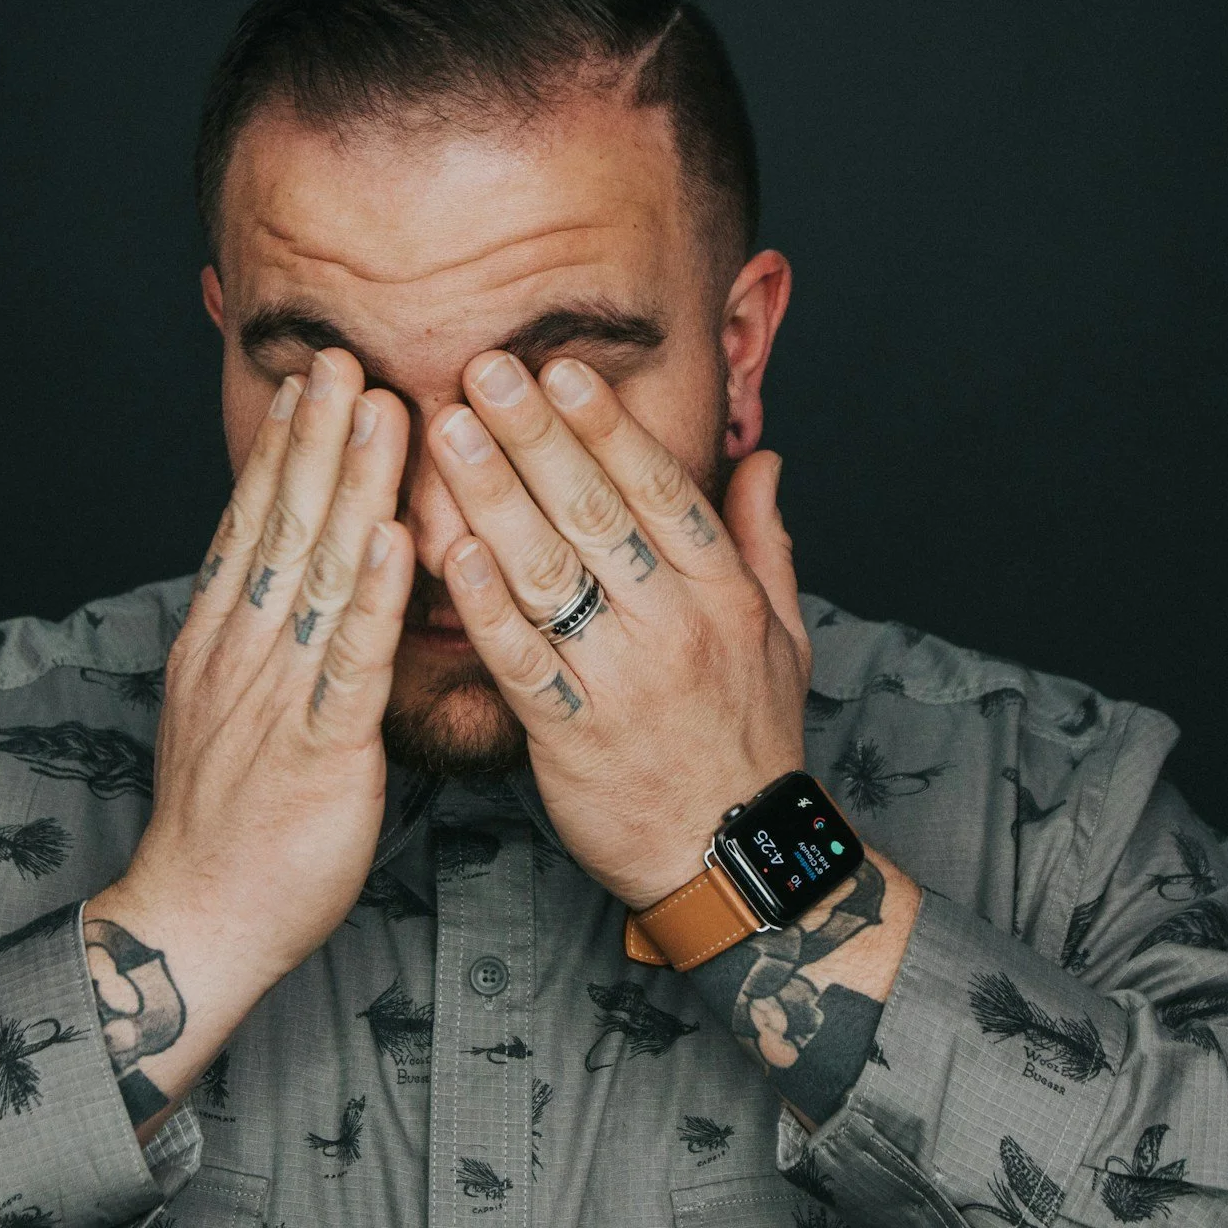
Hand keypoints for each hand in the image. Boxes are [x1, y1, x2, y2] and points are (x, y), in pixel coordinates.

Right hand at [101, 349, 413, 983]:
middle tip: (345, 358)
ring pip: (318, 574)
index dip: (282, 450)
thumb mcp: (229, 712)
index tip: (309, 381)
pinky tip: (396, 538)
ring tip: (381, 411)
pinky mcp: (319, 750)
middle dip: (317, 439)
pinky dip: (374, 597)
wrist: (198, 919)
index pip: (251, 526)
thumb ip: (255, 645)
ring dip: (351, 487)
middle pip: (282, 527)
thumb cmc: (231, 822)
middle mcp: (240, 655)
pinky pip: (350, 662)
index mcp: (220, 644)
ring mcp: (275, 698)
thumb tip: (281, 587)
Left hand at [428, 350, 811, 908]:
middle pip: (595, 512)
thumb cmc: (750, 740)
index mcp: (723, 593)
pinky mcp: (572, 735)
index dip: (606, 426)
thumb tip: (762, 457)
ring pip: (548, 572)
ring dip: (492, 496)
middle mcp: (675, 625)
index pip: (659, 489)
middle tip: (482, 369)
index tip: (560, 369)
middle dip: (533, 435)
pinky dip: (482, 603)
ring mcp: (623, 679)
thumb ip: (766, 539)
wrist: (734, 859)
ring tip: (445, 432)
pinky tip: (443, 549)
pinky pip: (520, 658)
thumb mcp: (784, 634)